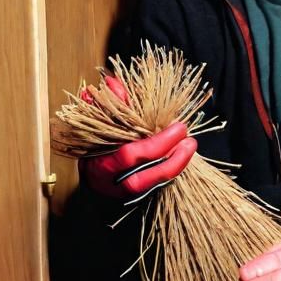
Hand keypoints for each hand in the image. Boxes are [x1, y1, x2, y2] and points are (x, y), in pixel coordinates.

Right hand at [78, 78, 197, 201]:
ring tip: (190, 145)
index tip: (179, 127)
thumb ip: (109, 106)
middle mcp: (115, 183)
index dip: (158, 142)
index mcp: (102, 163)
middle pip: (149, 177)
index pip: (132, 155)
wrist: (90, 177)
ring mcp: (128, 193)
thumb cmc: (92, 145)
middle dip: (175, 160)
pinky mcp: (140, 196)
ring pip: (158, 184)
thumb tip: (114, 83)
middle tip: (191, 141)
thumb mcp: (96, 125)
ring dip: (178, 165)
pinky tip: (183, 155)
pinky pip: (159, 185)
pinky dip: (173, 170)